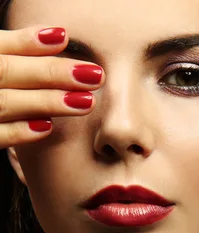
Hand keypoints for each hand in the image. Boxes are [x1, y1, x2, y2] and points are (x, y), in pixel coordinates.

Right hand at [0, 25, 103, 148]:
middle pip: (4, 72)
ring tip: (83, 102)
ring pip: (4, 103)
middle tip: (93, 75)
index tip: (64, 37)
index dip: (28, 42)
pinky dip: (18, 131)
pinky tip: (46, 127)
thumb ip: (11, 49)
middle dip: (49, 72)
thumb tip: (58, 37)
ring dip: (45, 101)